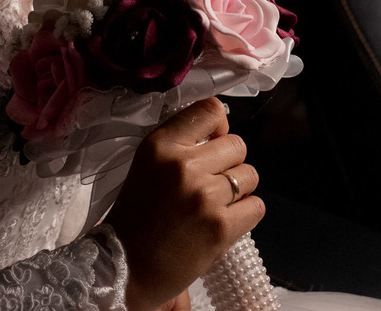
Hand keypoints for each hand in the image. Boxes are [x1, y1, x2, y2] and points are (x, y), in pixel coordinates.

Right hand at [107, 97, 263, 310]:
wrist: (124, 268)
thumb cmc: (136, 217)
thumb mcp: (147, 166)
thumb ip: (180, 144)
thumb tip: (219, 132)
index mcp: (161, 145)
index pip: (211, 110)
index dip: (219, 127)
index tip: (213, 142)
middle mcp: (183, 165)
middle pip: (238, 145)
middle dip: (229, 164)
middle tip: (210, 184)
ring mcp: (204, 196)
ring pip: (250, 175)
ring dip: (239, 190)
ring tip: (215, 206)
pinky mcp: (220, 226)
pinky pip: (256, 206)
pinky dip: (245, 215)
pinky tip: (223, 222)